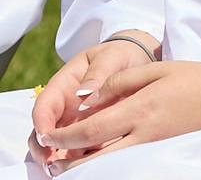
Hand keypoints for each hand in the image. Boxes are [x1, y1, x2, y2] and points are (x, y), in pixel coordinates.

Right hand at [28, 32, 159, 170]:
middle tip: (52, 162)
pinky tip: (89, 163)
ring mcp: (75, 121)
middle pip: (45, 130)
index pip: (44, 105)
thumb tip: (84, 93)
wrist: (136, 59)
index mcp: (64, 84)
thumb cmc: (119, 55)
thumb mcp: (111, 57)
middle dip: (45, 147)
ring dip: (61, 157)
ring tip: (70, 168)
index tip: (46, 136)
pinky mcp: (90, 132)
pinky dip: (80, 159)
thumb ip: (98, 73)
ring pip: (59, 143)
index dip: (41, 122)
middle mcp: (65, 105)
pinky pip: (79, 149)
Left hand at [31, 60, 200, 173]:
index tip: (47, 134)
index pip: (90, 130)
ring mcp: (154, 150)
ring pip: (110, 167)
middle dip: (67, 162)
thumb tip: (89, 97)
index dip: (64, 136)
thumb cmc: (196, 79)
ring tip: (69, 162)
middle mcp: (144, 135)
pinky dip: (110, 165)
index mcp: (140, 108)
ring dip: (86, 166)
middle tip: (50, 157)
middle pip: (95, 159)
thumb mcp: (158, 69)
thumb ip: (121, 80)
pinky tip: (102, 160)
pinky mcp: (163, 156)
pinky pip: (128, 165)